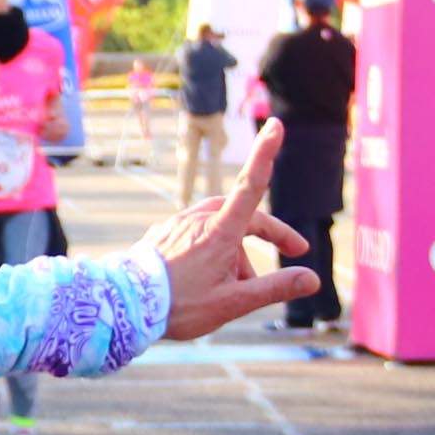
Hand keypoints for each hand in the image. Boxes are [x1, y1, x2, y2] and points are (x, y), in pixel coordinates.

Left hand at [145, 120, 318, 339]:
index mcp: (219, 231)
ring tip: (238, 284)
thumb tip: (312, 279)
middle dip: (270, 233)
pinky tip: (206, 279)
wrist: (122, 309)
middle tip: (294, 251)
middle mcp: (198, 220)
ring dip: (238, 250)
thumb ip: (274, 288)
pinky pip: (196, 234)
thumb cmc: (179, 306)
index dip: (265, 154)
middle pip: (245, 214)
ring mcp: (177, 224)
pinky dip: (212, 251)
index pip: (250, 185)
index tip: (275, 125)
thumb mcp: (233, 302)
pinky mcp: (162, 233)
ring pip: (220, 227)